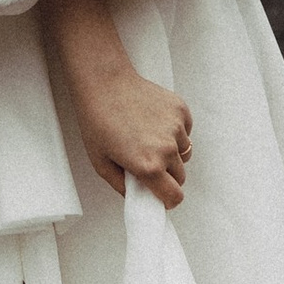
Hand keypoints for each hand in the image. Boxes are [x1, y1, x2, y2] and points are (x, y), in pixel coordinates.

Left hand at [72, 59, 193, 206]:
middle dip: (167, 176)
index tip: (161, 196)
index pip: (174, 197)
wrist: (104, 83)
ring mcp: (176, 128)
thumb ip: (122, 186)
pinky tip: (154, 123)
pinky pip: (185, 131)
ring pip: (184, 153)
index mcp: (148, 166)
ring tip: (148, 139)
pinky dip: (175, 132)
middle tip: (148, 165)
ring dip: (172, 153)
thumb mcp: (100, 163)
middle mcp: (167, 149)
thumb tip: (137, 197)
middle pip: (180, 177)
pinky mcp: (180, 110)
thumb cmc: (97, 120)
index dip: (167, 200)